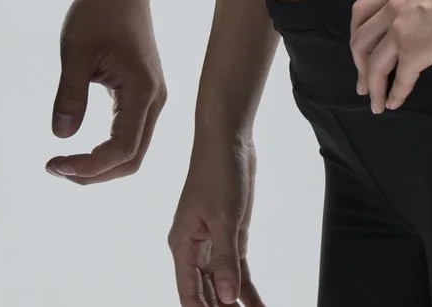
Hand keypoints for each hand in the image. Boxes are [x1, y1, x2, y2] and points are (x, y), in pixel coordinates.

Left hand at [46, 0, 165, 182]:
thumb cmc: (98, 13)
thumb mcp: (75, 51)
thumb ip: (70, 94)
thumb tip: (61, 136)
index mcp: (142, 91)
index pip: (122, 148)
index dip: (90, 165)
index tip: (55, 163)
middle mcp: (155, 101)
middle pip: (132, 159)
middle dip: (94, 172)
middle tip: (55, 168)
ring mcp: (153, 99)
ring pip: (134, 151)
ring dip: (101, 166)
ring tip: (64, 163)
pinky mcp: (144, 96)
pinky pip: (131, 136)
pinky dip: (107, 151)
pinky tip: (81, 149)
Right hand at [168, 132, 267, 305]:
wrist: (228, 141)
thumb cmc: (218, 172)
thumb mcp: (224, 218)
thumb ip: (226, 260)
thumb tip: (228, 299)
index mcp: (183, 245)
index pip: (189, 293)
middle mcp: (194, 249)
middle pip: (206, 294)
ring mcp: (213, 244)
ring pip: (223, 287)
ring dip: (235, 305)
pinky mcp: (231, 237)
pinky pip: (239, 272)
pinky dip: (248, 291)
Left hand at [349, 0, 431, 111]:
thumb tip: (424, 15)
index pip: (361, 11)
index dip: (356, 33)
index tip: (361, 51)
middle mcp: (391, 9)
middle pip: (359, 41)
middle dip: (358, 65)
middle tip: (362, 84)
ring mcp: (400, 31)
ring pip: (373, 64)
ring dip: (372, 86)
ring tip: (376, 104)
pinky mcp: (415, 51)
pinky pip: (400, 78)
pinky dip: (395, 94)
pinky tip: (394, 104)